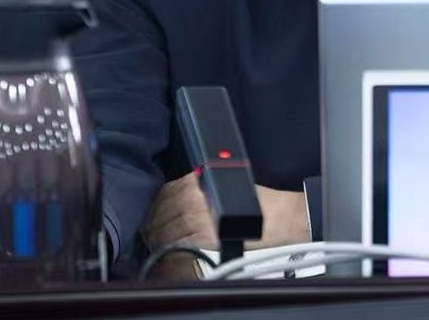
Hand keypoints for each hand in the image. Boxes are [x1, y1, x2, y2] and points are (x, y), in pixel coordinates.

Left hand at [141, 173, 309, 254]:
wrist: (280, 216)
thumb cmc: (256, 201)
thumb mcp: (224, 185)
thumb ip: (199, 190)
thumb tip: (174, 203)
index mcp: (202, 179)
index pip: (167, 191)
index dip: (156, 205)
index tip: (150, 215)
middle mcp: (200, 193)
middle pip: (166, 209)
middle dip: (154, 223)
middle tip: (148, 233)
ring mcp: (203, 213)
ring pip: (172, 226)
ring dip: (161, 236)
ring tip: (156, 243)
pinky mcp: (209, 233)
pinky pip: (185, 241)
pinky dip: (175, 246)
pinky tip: (172, 249)